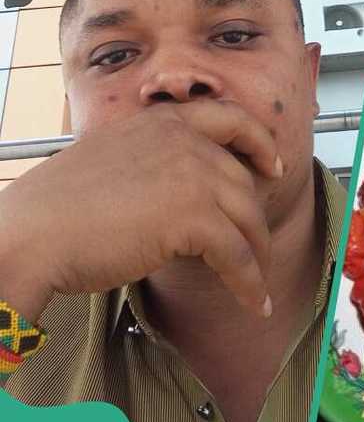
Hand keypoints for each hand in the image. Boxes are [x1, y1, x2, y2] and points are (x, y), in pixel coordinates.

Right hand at [0, 100, 282, 322]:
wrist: (32, 233)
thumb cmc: (61, 208)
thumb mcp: (116, 160)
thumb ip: (156, 163)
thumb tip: (188, 191)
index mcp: (163, 121)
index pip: (230, 118)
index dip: (259, 142)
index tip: (272, 166)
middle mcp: (184, 140)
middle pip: (243, 184)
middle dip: (253, 222)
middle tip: (257, 250)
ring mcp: (193, 175)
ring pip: (247, 222)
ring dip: (257, 259)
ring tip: (258, 286)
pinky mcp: (194, 216)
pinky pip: (239, 255)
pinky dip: (250, 283)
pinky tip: (254, 302)